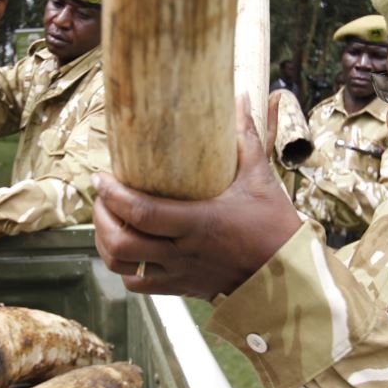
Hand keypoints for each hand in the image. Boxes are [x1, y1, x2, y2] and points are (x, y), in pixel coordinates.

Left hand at [92, 96, 301, 299]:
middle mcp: (182, 251)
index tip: (100, 177)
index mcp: (198, 223)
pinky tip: (126, 248)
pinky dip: (123, 267)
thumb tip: (239, 100)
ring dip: (106, 243)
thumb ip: (245, 139)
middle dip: (101, 218)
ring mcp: (178, 273)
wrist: (286, 277)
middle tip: (102, 195)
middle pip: (122, 242)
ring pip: (123, 267)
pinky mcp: (180, 287)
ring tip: (108, 219)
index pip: (141, 213)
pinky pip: (138, 284)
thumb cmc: (274, 227)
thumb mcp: (260, 179)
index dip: (113, 195)